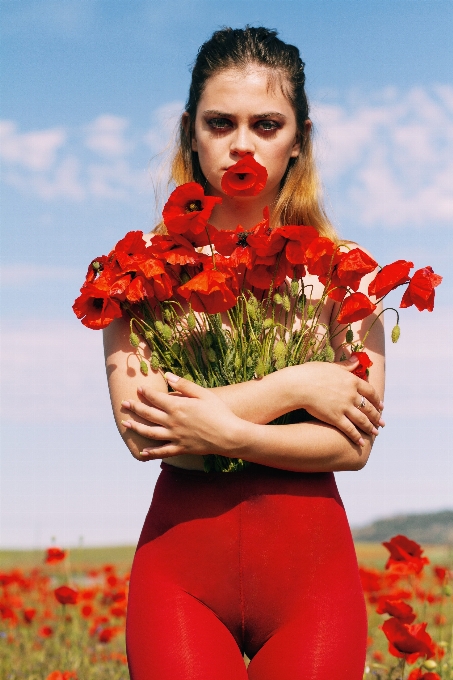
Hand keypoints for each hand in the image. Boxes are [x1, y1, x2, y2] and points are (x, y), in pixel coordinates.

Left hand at [120, 374, 245, 458]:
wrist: (229, 435)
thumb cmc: (219, 412)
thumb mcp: (203, 394)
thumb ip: (184, 385)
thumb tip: (168, 376)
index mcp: (178, 406)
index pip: (156, 398)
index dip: (145, 393)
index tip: (139, 388)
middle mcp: (172, 422)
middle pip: (148, 414)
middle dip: (135, 408)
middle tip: (124, 403)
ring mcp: (175, 436)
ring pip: (150, 432)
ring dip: (136, 427)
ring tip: (126, 424)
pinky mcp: (180, 448)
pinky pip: (162, 451)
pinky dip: (151, 452)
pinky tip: (142, 452)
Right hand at [291, 356, 383, 445]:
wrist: (298, 385)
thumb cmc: (311, 373)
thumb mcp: (331, 366)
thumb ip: (346, 365)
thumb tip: (356, 358)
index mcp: (352, 380)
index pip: (370, 391)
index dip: (377, 400)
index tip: (381, 406)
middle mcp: (352, 394)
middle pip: (369, 407)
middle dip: (377, 416)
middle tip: (382, 423)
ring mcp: (345, 407)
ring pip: (362, 420)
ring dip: (370, 427)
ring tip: (375, 433)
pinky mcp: (336, 418)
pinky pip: (350, 429)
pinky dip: (356, 436)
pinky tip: (361, 442)